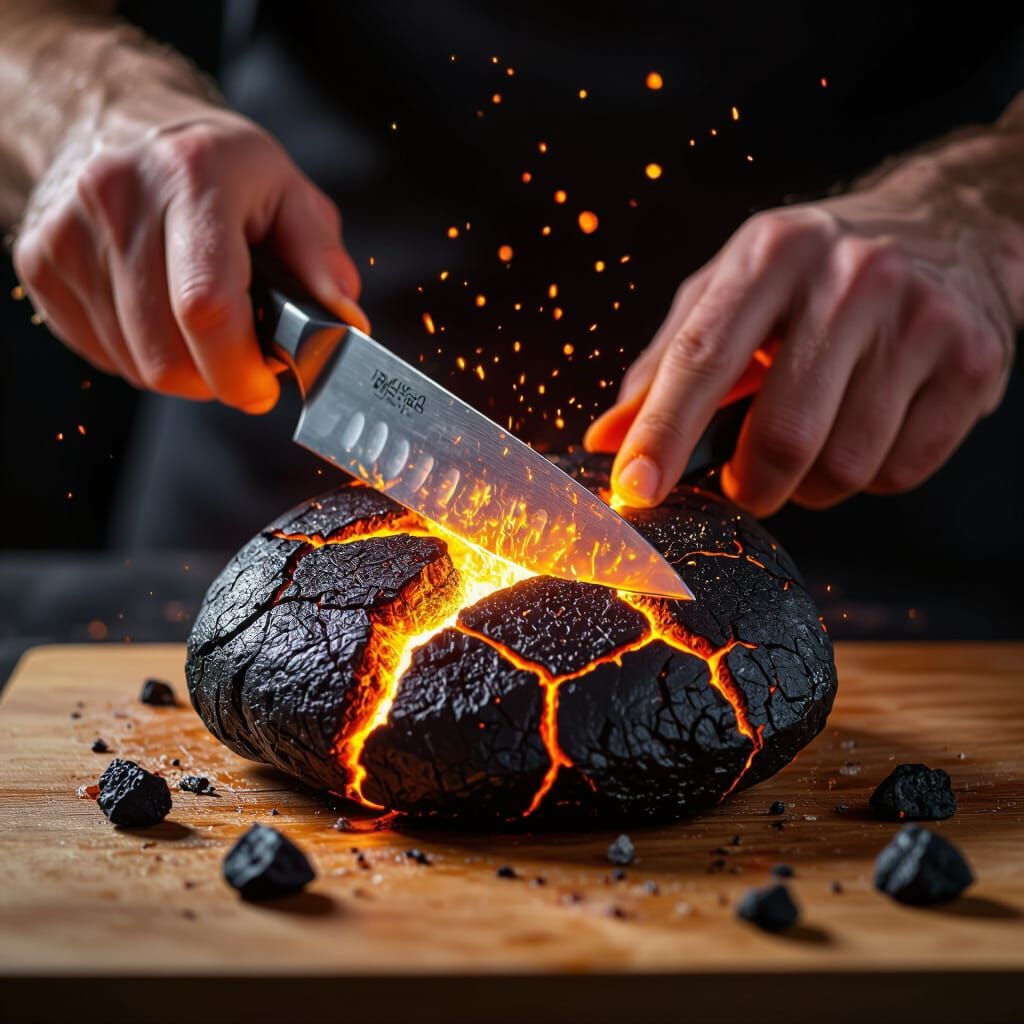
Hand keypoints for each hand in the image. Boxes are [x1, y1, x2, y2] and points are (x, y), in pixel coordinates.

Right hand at [13, 107, 365, 412]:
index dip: (239, 370)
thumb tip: (345, 323)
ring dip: (182, 369)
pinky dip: (140, 355)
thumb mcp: (287, 190)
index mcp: (193, 177)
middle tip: (241, 354)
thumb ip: (320, 259)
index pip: (206, 307)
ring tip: (201, 324)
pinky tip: (158, 314)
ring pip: (135, 365)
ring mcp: (67, 231)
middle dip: (216, 379)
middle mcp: (118, 197)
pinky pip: (101, 355)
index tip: (262, 386)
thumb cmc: (215, 165)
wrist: (118, 119)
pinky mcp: (37, 260)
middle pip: (166, 355)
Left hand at [585, 178, 1015, 514]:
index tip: (635, 490)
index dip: (663, 433)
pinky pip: (898, 473)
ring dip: (809, 486)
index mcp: (772, 254)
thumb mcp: (733, 290)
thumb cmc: (816, 272)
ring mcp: (922, 319)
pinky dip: (868, 476)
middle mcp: (852, 277)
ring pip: (843, 467)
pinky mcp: (974, 363)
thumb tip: (607, 441)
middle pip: (782, 436)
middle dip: (748, 486)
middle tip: (742, 482)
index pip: (702, 357)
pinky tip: (867, 430)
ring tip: (812, 444)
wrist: (950, 225)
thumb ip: (667, 365)